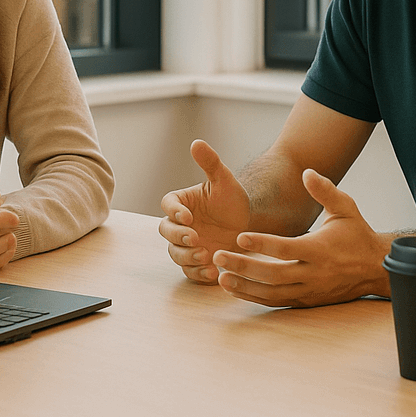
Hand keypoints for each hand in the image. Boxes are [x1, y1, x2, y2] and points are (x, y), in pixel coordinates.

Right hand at [159, 139, 250, 283]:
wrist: (249, 223)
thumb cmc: (233, 198)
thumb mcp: (224, 180)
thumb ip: (210, 163)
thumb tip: (196, 142)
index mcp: (182, 203)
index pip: (168, 205)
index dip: (174, 211)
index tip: (188, 217)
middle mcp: (179, 224)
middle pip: (166, 231)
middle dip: (178, 236)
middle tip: (195, 238)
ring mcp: (186, 245)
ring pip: (176, 253)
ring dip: (187, 256)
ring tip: (205, 255)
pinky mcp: (197, 262)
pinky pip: (190, 271)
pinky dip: (198, 274)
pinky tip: (213, 273)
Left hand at [212, 169, 388, 307]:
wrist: (376, 268)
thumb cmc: (357, 233)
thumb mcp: (346, 207)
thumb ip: (325, 190)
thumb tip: (306, 171)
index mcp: (320, 249)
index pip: (286, 248)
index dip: (263, 244)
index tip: (240, 237)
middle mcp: (313, 273)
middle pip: (273, 274)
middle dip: (244, 267)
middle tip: (219, 256)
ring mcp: (309, 290)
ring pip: (273, 292)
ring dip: (245, 287)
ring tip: (220, 278)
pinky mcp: (306, 301)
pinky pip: (278, 302)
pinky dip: (256, 298)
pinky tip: (236, 291)